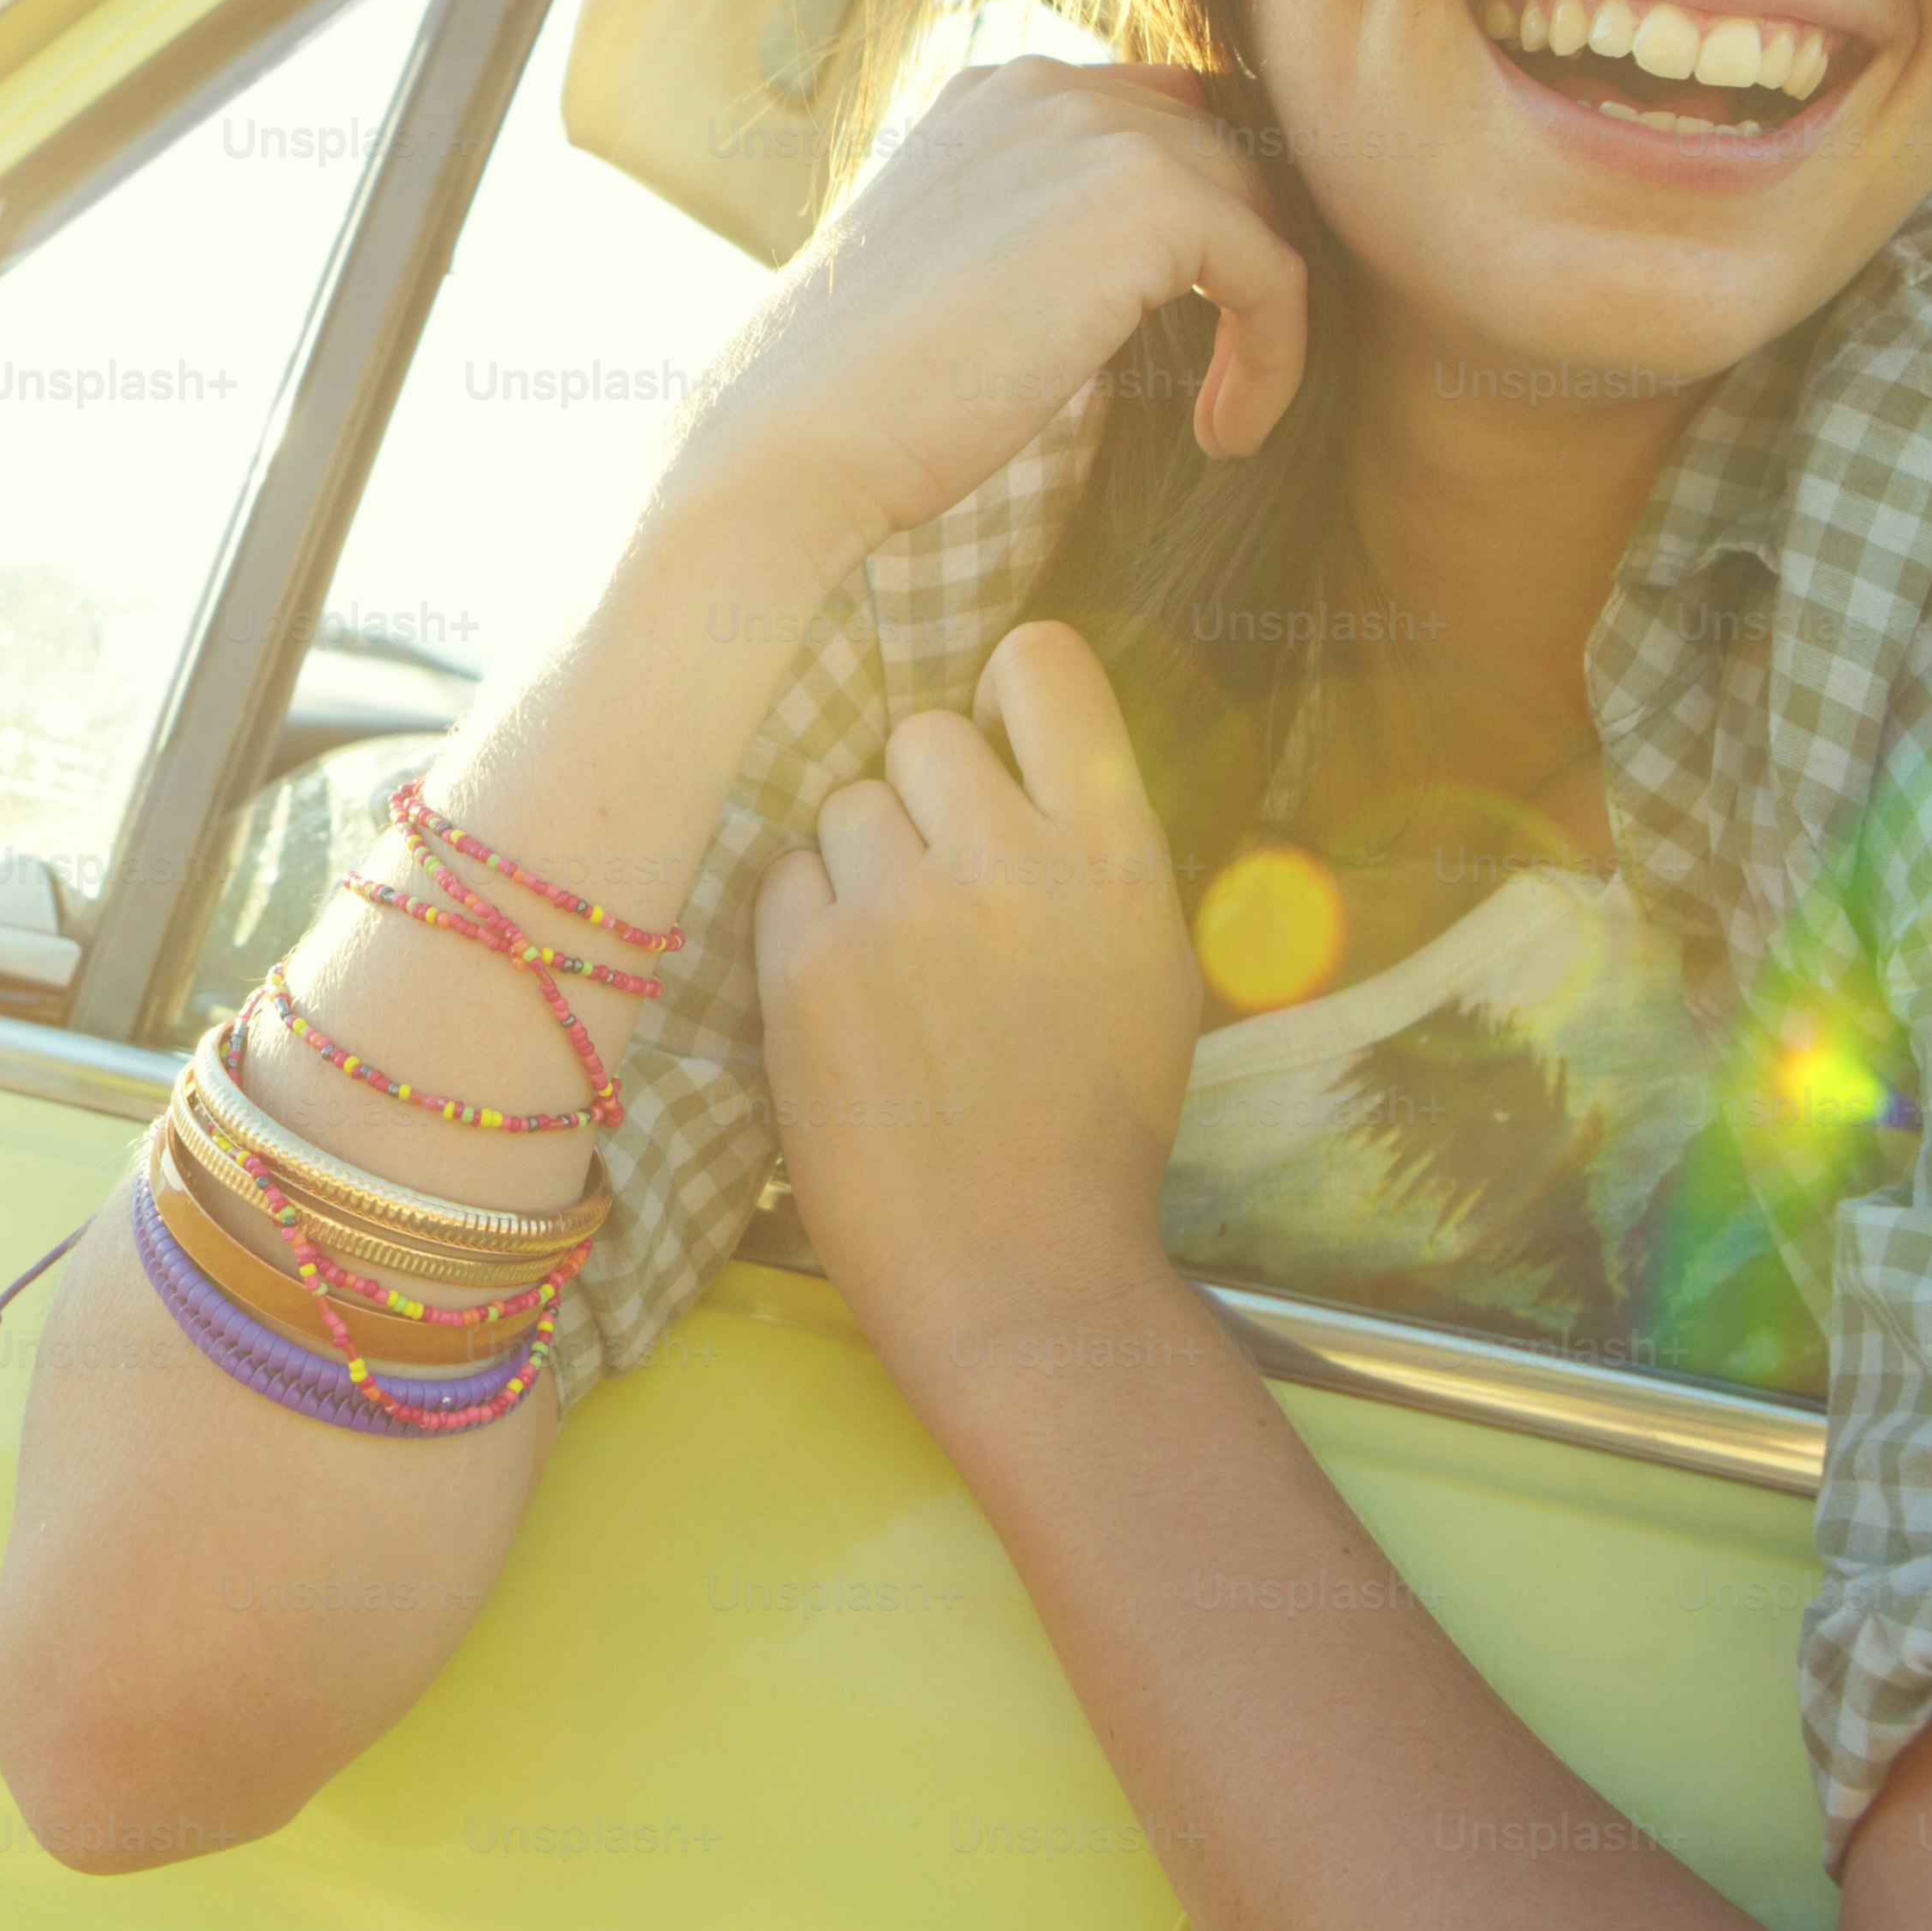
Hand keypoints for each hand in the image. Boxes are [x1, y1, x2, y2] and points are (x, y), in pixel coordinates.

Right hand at [658, 57, 1306, 585]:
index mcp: (991, 98)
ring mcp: (1095, 130)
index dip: (1196, 217)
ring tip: (1223, 418)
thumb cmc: (856, 394)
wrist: (795, 435)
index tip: (1192, 324)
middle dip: (1240, 265)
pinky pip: (1273, 274)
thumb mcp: (951, 276)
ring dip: (1261, 320)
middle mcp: (1044, 87)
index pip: (1154, 115)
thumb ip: (1033, 235)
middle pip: (1220, 156)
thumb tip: (1121, 279)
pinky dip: (1273, 361)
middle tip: (1228, 375)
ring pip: (1255, 211)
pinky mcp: (1146, 200)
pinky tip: (1223, 436)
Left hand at [751, 621, 1200, 1375]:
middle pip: (924, 731)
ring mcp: (899, 908)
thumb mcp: (1147, 967)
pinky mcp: (807, 965)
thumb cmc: (1093, 1126)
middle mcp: (1009, 861)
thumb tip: (1022, 752)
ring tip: (896, 961)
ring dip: (860, 861)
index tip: (998, 737)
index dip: (1008, 689)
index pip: (1045, 664)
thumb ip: (1090, 848)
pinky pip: (784, 876)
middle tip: (941, 886)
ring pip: (846, 803)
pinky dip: (805, 922)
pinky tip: (846, 999)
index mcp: (1113, 856)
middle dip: (926, 795)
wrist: (1015, 1265)